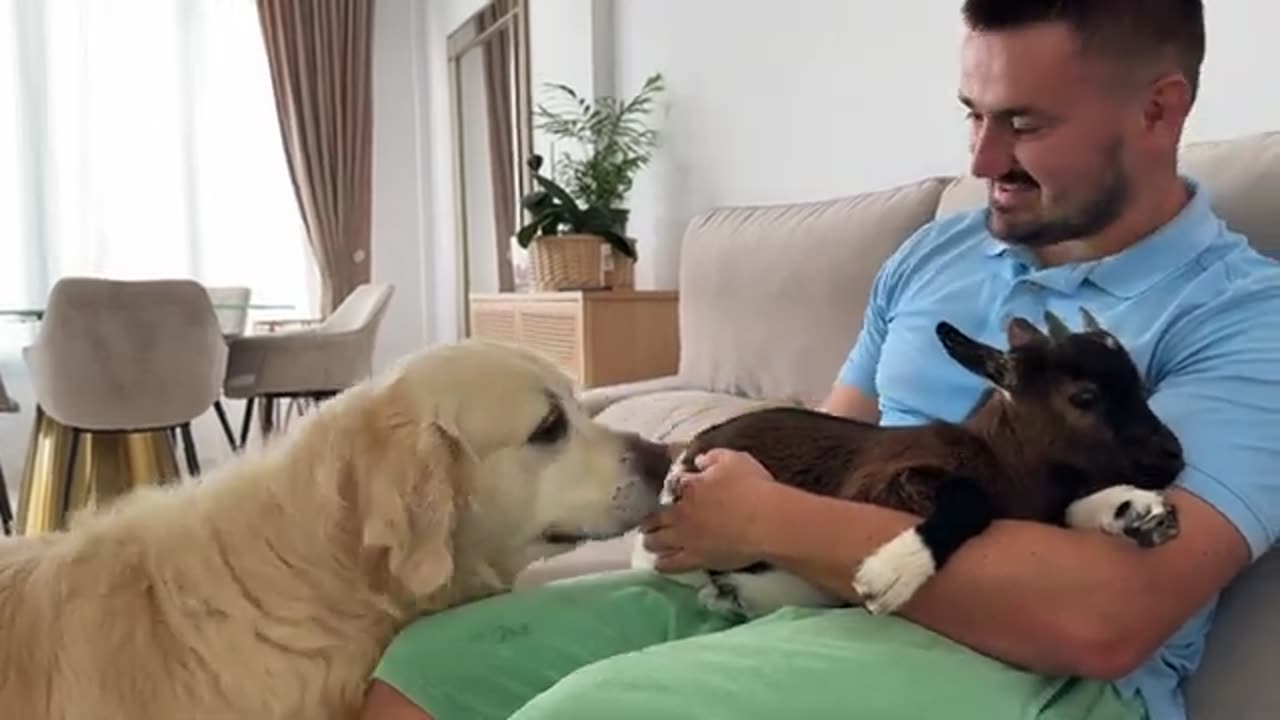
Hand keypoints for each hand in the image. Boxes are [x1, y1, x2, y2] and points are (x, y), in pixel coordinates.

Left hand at [639, 448, 789, 572]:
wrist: (767, 521)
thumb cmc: (753, 488)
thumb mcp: (734, 460)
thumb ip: (712, 458)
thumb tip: (698, 461)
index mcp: (689, 487)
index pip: (672, 486)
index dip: (672, 488)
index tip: (674, 491)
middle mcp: (680, 513)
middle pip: (654, 518)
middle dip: (649, 520)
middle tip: (648, 523)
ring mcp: (685, 538)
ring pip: (655, 542)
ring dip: (651, 541)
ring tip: (650, 542)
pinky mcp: (695, 560)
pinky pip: (670, 565)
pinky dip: (662, 564)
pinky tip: (659, 564)